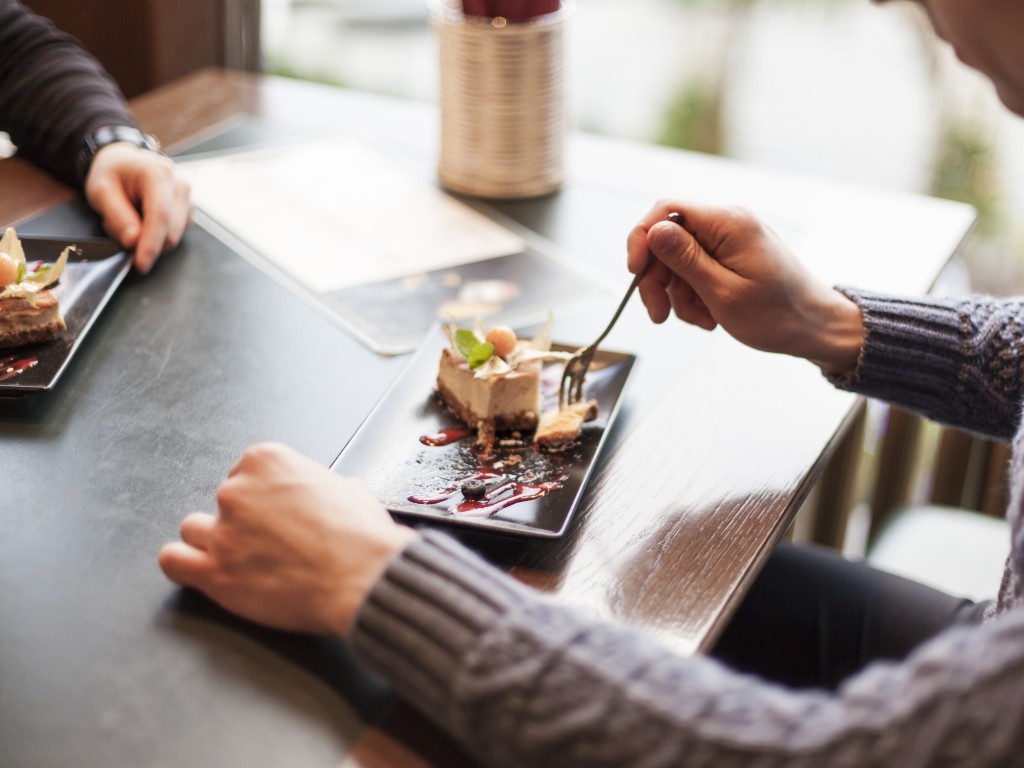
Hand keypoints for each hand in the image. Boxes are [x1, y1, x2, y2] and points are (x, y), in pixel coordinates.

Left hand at [84, 142, 191, 273]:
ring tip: (129, 222)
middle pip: (171, 231)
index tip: (141, 264)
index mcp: (159, 174)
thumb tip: (133, 241)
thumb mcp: (101, 190)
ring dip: (150, 239)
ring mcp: (187, 198)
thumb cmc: (111, 173)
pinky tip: (142, 222)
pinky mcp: (188, 210)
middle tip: (119, 232)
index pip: (160, 216)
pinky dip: (157, 236)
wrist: (122, 162)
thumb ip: (117, 215)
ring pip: (175, 236)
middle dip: (146, 242)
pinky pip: (176, 234)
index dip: (151, 244)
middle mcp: (180, 185)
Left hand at [158, 442, 417, 636]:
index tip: (277, 512)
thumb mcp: (351, 489)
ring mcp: (222, 531)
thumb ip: (325, 485)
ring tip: (242, 559)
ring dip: (213, 541)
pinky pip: (172, 560)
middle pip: (222, 500)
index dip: (263, 496)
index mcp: (268, 460)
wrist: (364, 579)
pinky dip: (183, 564)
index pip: (244, 471)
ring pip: (193, 528)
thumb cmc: (362, 537)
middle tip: (271, 541)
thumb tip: (333, 492)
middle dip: (243, 520)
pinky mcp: (214, 572)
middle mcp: (237, 490)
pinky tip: (202, 570)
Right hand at [627, 200, 863, 373]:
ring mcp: (730, 239)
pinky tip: (709, 315)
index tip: (635, 273)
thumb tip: (654, 231)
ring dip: (678, 294)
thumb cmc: (779, 315)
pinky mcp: (731, 255)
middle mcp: (728, 222)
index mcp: (729, 222)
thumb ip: (685, 259)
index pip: (666, 210)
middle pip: (668, 240)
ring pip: (678, 260)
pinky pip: (695, 269)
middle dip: (658, 279)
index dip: (642, 239)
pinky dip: (693, 295)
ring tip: (700, 319)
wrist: (816, 328)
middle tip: (659, 314)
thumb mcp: (723, 292)